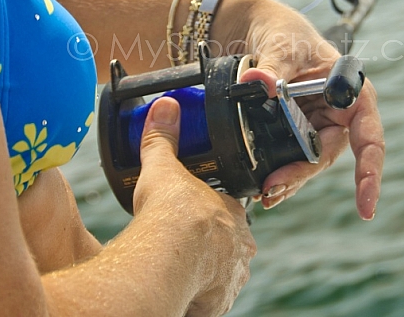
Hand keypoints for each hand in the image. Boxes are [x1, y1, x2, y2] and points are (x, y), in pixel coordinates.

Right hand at [134, 97, 256, 316]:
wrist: (165, 259)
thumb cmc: (170, 214)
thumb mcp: (163, 169)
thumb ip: (163, 140)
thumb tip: (165, 107)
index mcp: (234, 215)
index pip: (229, 213)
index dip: (210, 214)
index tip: (192, 216)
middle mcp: (240, 249)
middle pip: (229, 245)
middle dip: (210, 246)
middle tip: (182, 244)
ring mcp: (231, 278)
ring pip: (222, 275)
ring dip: (205, 274)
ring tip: (179, 270)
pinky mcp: (218, 303)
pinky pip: (209, 301)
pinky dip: (196, 298)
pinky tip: (179, 291)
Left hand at [238, 0, 384, 220]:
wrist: (266, 35)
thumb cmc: (289, 34)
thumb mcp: (283, 47)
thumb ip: (273, 67)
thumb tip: (257, 83)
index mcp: (354, 94)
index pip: (369, 138)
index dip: (369, 172)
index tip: (366, 205)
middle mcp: (341, 115)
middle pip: (329, 154)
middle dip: (303, 174)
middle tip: (273, 188)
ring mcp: (319, 126)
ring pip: (310, 161)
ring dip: (290, 180)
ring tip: (266, 195)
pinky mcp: (298, 132)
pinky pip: (293, 157)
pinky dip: (281, 173)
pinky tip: (265, 190)